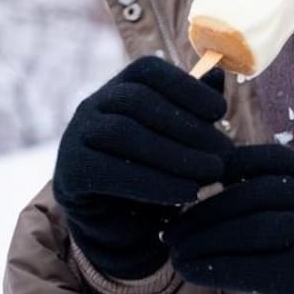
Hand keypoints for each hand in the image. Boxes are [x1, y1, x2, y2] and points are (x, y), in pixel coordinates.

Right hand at [52, 56, 233, 279]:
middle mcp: (92, 105)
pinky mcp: (70, 173)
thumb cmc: (153, 169)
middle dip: (187, 126)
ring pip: (122, 133)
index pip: (147, 71)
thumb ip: (195, 109)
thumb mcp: (178, 138)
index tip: (219, 111)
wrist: (116, 223)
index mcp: (118, 88)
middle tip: (224, 153)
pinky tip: (187, 193)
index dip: (185, 87)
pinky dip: (153, 183)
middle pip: (137, 101)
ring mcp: (75, 136)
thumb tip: (217, 74)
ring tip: (211, 173)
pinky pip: (110, 173)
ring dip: (174, 154)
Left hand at [163, 144, 293, 293]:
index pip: (273, 159)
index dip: (233, 161)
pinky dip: (213, 268)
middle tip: (171, 229)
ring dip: (203, 241)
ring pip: (248, 230)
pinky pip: (249, 268)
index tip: (200, 176)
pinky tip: (190, 272)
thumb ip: (280, 192)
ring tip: (175, 252)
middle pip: (252, 196)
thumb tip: (215, 174)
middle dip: (205, 211)